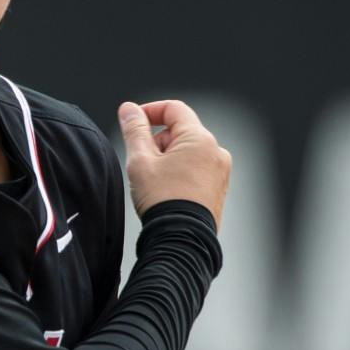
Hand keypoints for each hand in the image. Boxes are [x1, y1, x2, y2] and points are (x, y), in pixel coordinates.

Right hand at [117, 99, 230, 227]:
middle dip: (157, 141)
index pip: (173, 109)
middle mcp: (216, 152)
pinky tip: (166, 191)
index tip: (133, 121)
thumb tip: (129, 109)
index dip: (149, 111)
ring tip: (153, 181)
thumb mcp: (140, 160)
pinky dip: (179, 172)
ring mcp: (219, 172)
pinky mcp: (217, 189)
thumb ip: (134, 129)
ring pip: (187, 152)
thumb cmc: (163, 201)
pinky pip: (196, 170)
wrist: (181, 240)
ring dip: (167, 158)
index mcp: (200, 139)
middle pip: (180, 131)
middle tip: (141, 162)